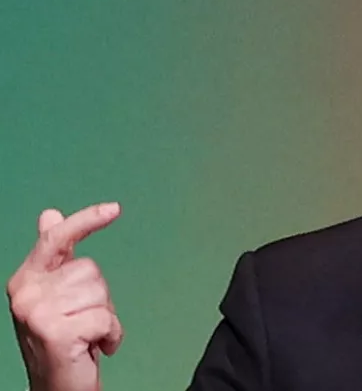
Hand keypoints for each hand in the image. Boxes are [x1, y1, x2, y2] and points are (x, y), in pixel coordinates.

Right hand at [6, 203, 124, 390]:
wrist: (57, 388)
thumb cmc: (63, 341)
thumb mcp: (55, 297)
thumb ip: (55, 258)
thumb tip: (50, 215)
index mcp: (26, 280)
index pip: (57, 239)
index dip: (85, 220)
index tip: (114, 209)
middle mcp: (26, 292)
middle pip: (91, 270)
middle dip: (99, 297)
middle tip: (83, 322)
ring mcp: (37, 312)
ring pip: (101, 293)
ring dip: (105, 317)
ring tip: (87, 336)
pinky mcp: (56, 331)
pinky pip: (106, 318)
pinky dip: (112, 335)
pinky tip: (97, 347)